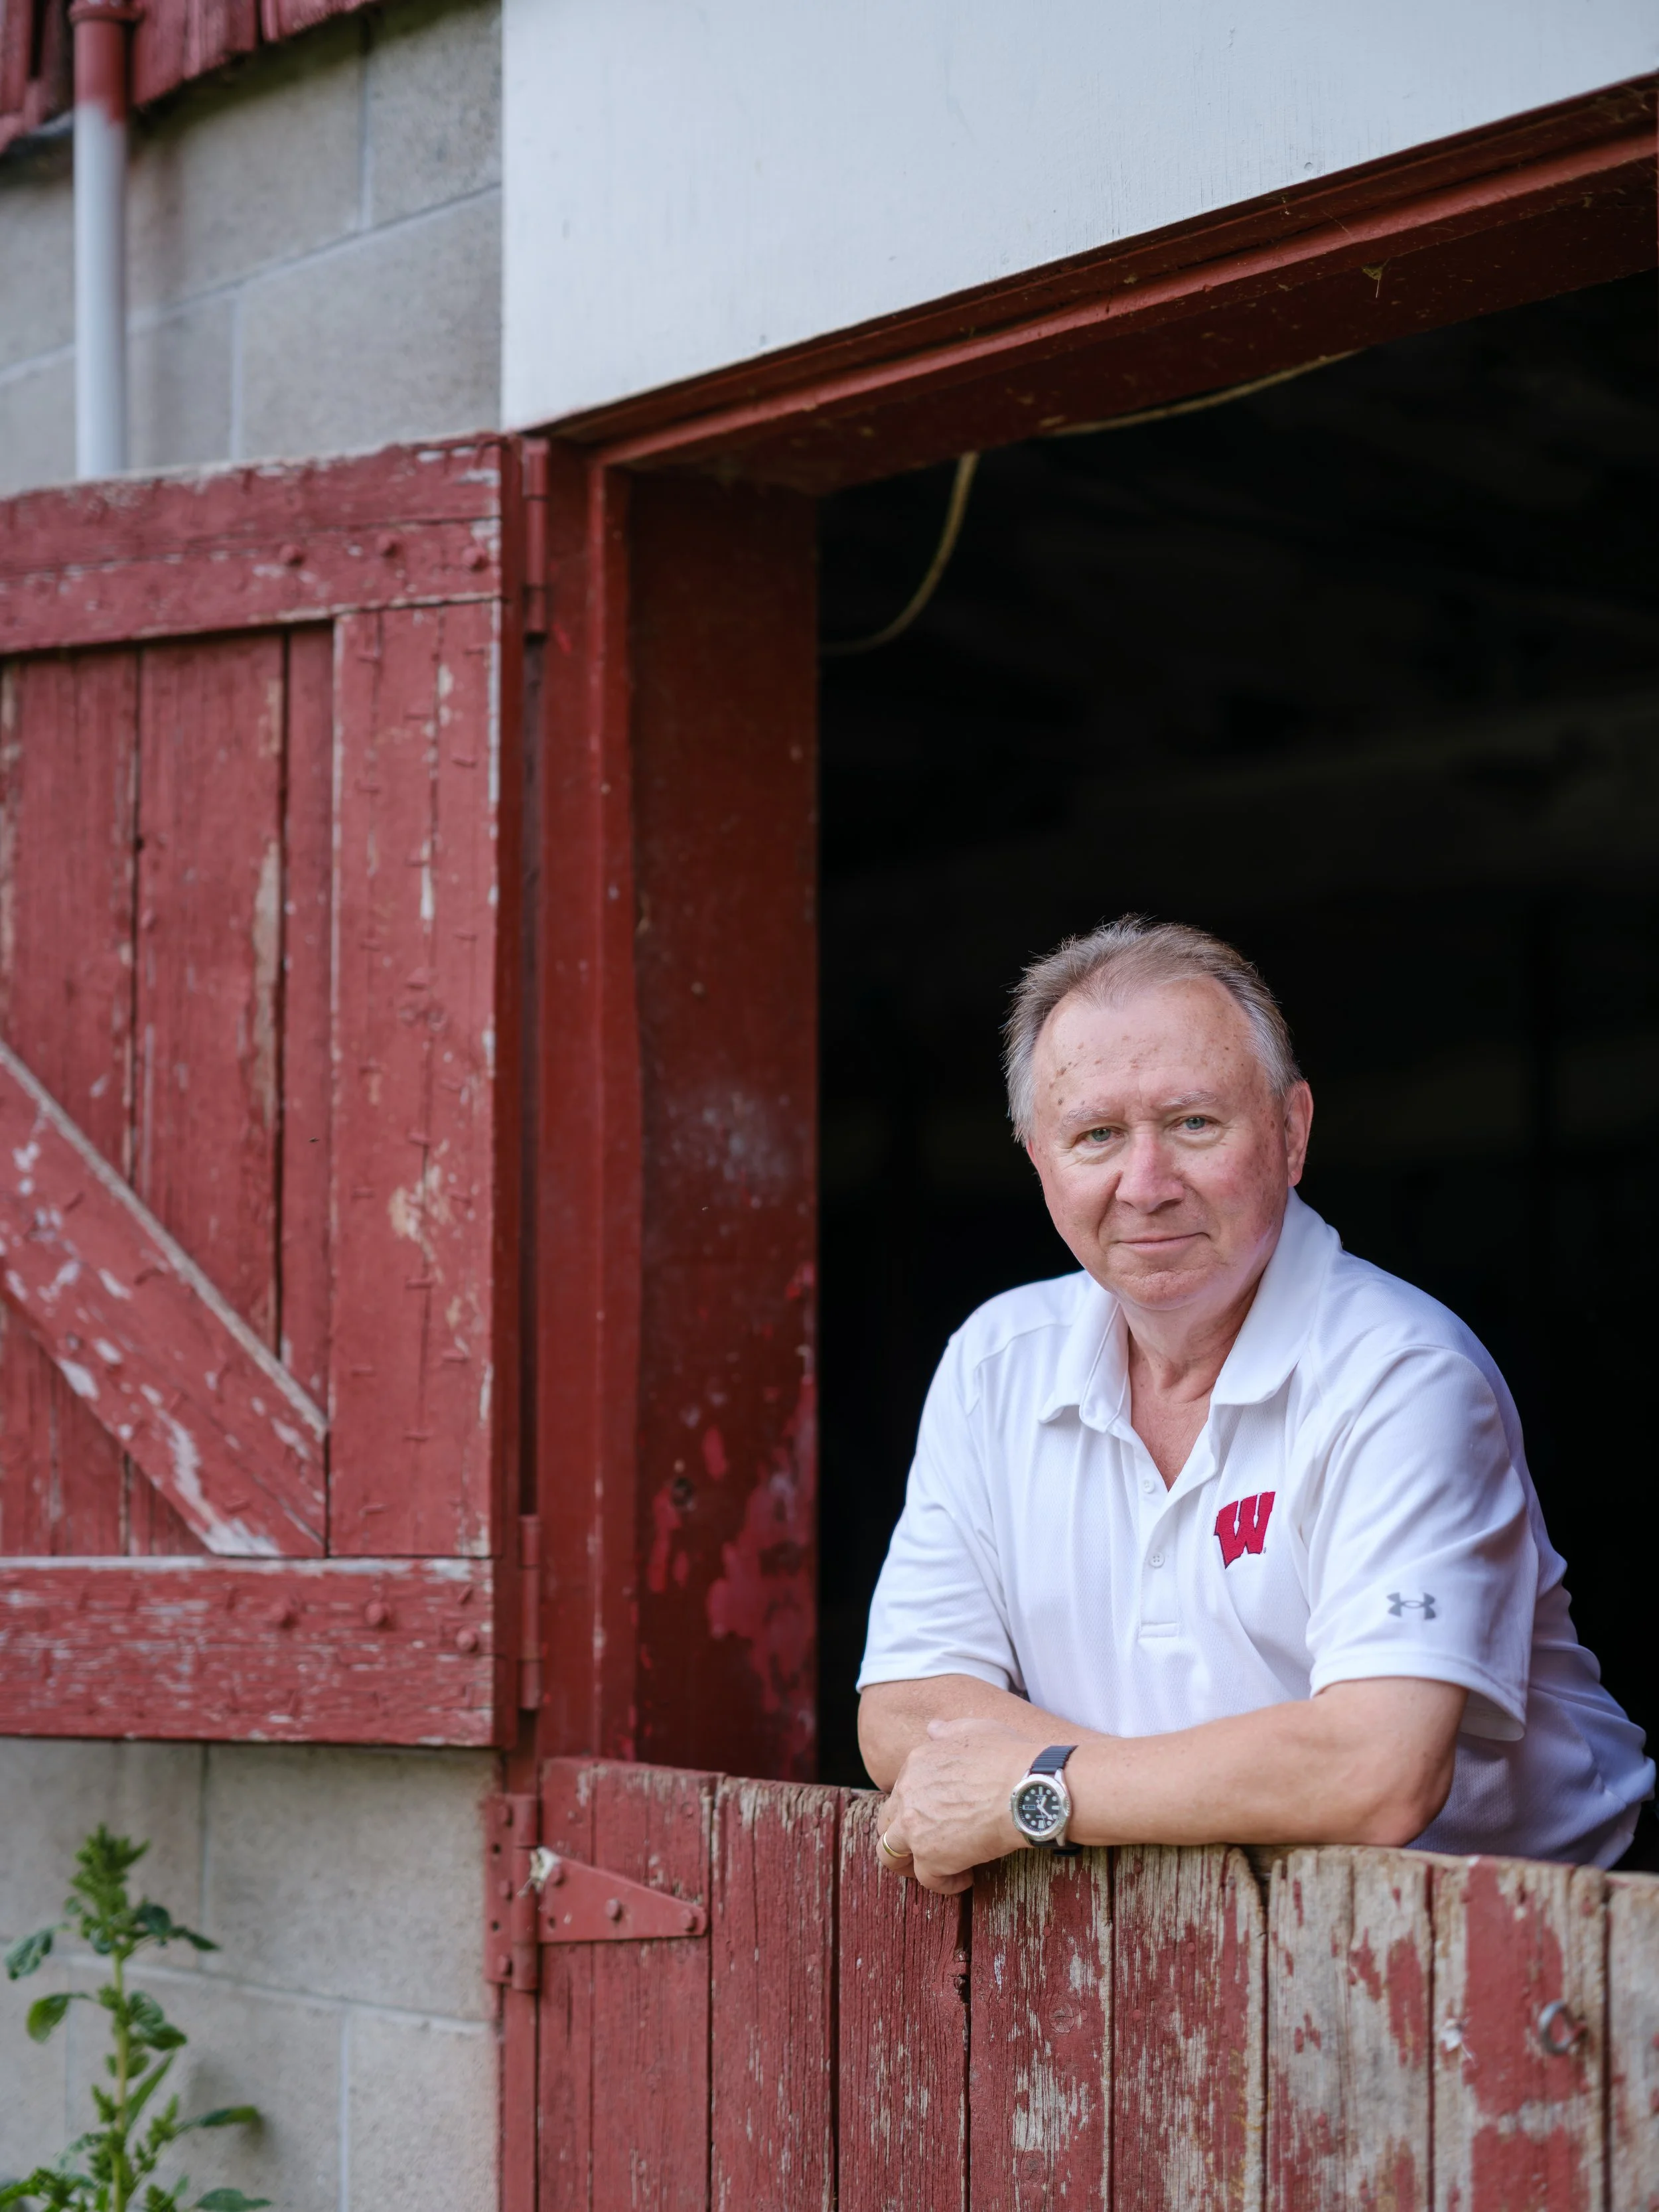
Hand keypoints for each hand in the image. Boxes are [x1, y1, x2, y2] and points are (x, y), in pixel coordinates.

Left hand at [876, 1716, 1042, 1893]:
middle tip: (925, 1847)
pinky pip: (928, 1879)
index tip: (939, 1817)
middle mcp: (907, 1794)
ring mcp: (915, 1828)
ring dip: (909, 1864)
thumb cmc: (1010, 1757)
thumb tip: (933, 1728)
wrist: (1026, 1788)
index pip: (901, 1791)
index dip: (917, 1807)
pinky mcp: (931, 1857)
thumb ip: (949, 1731)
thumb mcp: (977, 1729)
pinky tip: (965, 1877)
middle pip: (886, 1823)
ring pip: (890, 1854)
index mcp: (916, 1763)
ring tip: (936, 1869)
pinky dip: (945, 1883)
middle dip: (901, 1837)